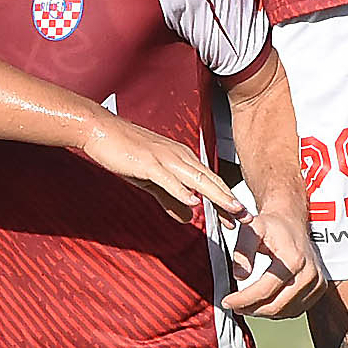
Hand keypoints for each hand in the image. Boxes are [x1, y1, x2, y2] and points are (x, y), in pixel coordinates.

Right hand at [81, 118, 249, 224]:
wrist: (100, 129)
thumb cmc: (124, 151)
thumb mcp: (151, 179)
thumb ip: (169, 198)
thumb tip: (187, 217)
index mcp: (180, 158)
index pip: (209, 181)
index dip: (226, 199)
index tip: (240, 218)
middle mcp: (177, 156)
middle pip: (209, 180)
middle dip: (229, 200)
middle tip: (246, 218)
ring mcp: (164, 157)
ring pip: (196, 179)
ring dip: (216, 195)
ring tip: (232, 211)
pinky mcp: (148, 162)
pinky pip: (168, 178)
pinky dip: (181, 190)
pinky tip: (192, 201)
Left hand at [221, 208, 327, 317]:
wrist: (292, 222)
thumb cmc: (271, 226)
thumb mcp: (252, 229)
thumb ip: (243, 251)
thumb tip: (239, 277)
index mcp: (294, 260)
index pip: (265, 290)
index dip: (243, 300)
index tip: (226, 301)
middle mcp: (309, 274)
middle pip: (276, 305)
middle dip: (251, 309)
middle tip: (233, 306)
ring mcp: (316, 283)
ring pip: (285, 311)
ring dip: (262, 312)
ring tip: (244, 305)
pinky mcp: (318, 289)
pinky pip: (295, 309)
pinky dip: (276, 310)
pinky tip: (261, 304)